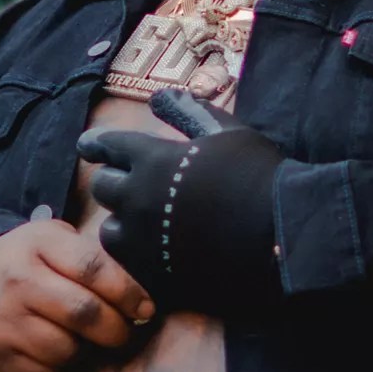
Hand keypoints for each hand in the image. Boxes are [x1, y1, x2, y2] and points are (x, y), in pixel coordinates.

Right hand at [0, 220, 154, 371]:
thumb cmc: (24, 263)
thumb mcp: (51, 240)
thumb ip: (90, 255)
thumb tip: (139, 288)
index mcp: (38, 245)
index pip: (93, 268)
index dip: (127, 291)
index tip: (146, 308)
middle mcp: (18, 282)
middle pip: (84, 313)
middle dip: (116, 329)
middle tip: (124, 331)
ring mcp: (3, 321)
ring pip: (66, 350)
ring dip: (84, 350)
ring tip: (81, 338)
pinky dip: (58, 367)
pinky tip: (52, 349)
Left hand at [77, 90, 282, 316]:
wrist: (283, 234)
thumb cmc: (259, 175)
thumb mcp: (228, 132)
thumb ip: (189, 113)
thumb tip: (161, 96)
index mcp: (151, 159)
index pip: (107, 146)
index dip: (97, 144)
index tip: (89, 146)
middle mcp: (138, 199)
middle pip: (102, 188)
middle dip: (113, 182)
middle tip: (124, 183)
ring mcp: (144, 241)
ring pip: (110, 231)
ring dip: (121, 222)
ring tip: (139, 222)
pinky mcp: (156, 275)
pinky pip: (130, 266)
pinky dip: (138, 256)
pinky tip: (154, 252)